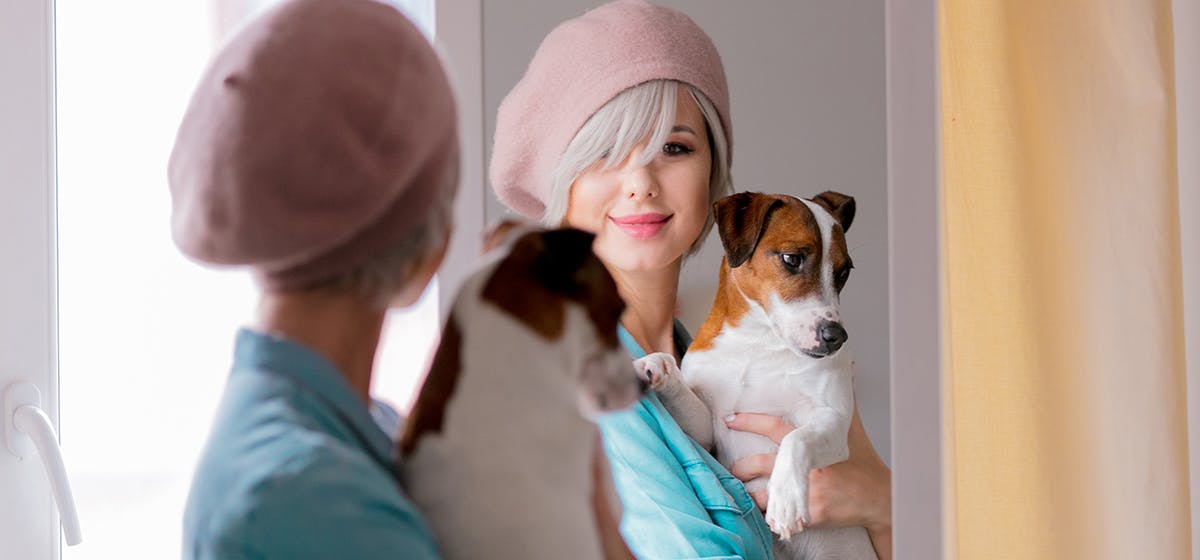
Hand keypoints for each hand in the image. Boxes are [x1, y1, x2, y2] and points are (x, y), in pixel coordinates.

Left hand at [725, 408, 891, 555]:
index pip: (774, 427)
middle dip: (739, 466)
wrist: (879, 498)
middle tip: (729, 468)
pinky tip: (760, 517)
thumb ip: (844, 401)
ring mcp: (807, 492)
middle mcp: (806, 467)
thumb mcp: (854, 429)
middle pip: (760, 463)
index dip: (750, 421)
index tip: (729, 419)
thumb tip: (848, 369)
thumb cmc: (864, 462)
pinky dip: (768, 517)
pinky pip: (780, 516)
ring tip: (738, 493)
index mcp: (812, 444)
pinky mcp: (811, 514)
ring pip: (764, 495)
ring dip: (748, 495)